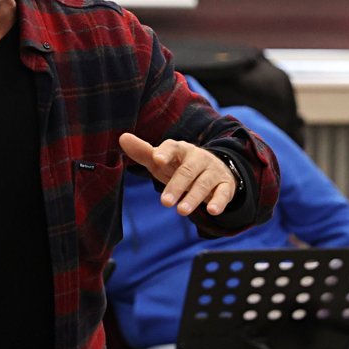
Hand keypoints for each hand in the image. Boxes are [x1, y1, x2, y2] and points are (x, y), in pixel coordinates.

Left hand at [119, 133, 235, 216]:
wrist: (214, 170)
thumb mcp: (161, 161)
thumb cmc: (179, 166)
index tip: (156, 159)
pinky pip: (224, 193)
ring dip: (193, 197)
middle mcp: (198, 158)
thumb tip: (122, 137)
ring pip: (204, 183)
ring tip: (181, 211)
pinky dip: (219, 201)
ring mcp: (213, 171)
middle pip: (187, 171)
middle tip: (164, 203)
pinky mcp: (225, 184)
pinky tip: (212, 211)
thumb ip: (143, 152)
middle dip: (176, 186)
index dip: (165, 153)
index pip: (172, 148)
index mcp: (180, 149)